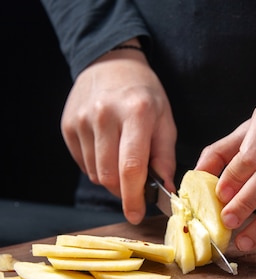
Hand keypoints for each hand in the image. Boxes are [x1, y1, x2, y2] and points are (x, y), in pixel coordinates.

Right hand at [61, 49, 176, 223]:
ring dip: (111, 177)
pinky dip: (97, 166)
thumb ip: (164, 156)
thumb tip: (165, 190)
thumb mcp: (165, 119)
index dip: (134, 197)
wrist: (110, 63)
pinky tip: (106, 148)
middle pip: (109, 175)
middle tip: (136, 186)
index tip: (137, 215)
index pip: (131, 167)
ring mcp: (82, 121)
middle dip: (124, 190)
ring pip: (94, 173)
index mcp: (136, 113)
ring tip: (121, 156)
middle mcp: (104, 116)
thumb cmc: (144, 93)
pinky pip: (82, 163)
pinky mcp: (68, 126)